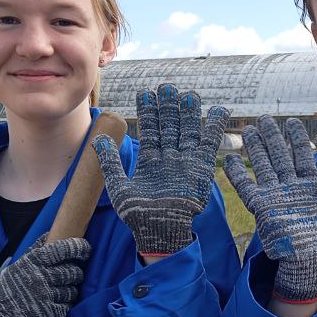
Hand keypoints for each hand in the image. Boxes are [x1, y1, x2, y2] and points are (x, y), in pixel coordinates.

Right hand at [0, 234, 90, 316]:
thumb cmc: (4, 289)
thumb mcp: (16, 265)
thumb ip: (34, 251)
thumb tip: (50, 235)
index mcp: (32, 261)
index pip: (64, 249)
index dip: (79, 247)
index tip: (86, 249)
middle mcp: (40, 276)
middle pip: (73, 272)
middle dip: (75, 274)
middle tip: (71, 276)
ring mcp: (45, 296)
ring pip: (72, 291)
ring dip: (69, 292)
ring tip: (58, 293)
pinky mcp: (48, 314)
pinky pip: (67, 307)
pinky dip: (64, 307)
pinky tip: (54, 306)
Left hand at [93, 83, 224, 256]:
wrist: (158, 230)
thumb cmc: (137, 214)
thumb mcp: (118, 186)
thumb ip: (111, 162)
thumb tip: (97, 139)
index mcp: (150, 160)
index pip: (150, 130)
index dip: (148, 112)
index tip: (145, 93)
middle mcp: (169, 158)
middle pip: (169, 126)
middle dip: (168, 107)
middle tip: (166, 87)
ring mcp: (185, 162)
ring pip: (188, 131)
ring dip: (188, 113)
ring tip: (187, 94)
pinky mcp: (201, 169)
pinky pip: (209, 145)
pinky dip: (214, 128)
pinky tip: (219, 110)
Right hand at [222, 116, 316, 302]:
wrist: (310, 262)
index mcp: (309, 188)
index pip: (302, 157)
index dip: (297, 139)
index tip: (291, 122)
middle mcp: (290, 189)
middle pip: (279, 157)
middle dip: (272, 138)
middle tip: (265, 119)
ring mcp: (275, 197)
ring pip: (263, 166)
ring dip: (256, 149)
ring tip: (249, 130)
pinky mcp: (262, 208)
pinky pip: (247, 188)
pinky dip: (238, 174)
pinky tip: (230, 160)